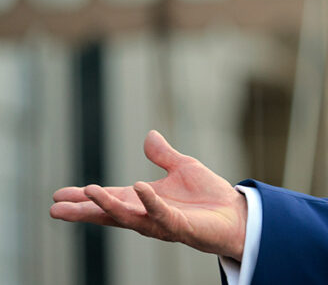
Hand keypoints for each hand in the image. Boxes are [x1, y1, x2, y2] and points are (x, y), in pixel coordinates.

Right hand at [50, 130, 247, 259]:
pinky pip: (162, 213)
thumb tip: (149, 135)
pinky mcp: (181, 226)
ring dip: (108, 205)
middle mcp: (148, 215)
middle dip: (84, 211)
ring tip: (88, 192)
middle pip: (110, 213)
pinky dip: (149, 201)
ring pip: (130, 216)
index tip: (58, 195)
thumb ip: (164, 155)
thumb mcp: (183, 168)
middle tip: (56, 208)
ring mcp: (162, 223)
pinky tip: (138, 187)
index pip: (110, 198)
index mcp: (145, 201)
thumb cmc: (209, 196)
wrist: (237, 214)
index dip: (86, 198)